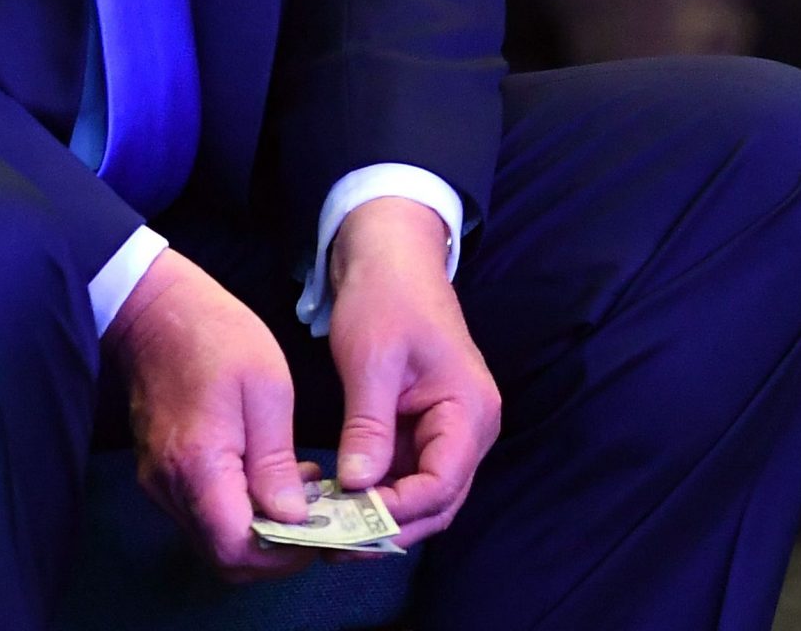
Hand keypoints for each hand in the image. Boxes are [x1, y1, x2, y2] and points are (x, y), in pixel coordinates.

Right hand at [110, 249, 314, 582]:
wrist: (155, 309)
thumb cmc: (215, 336)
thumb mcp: (266, 389)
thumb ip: (276, 461)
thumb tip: (294, 518)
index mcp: (198, 465)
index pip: (237, 548)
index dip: (282, 556)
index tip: (320, 534)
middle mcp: (171, 486)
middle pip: (224, 556)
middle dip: (275, 552)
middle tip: (317, 521)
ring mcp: (160, 482)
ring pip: (213, 539)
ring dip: (259, 532)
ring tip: (300, 495)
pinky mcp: (160, 472)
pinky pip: (202, 514)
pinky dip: (238, 512)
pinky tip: (267, 478)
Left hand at [326, 197, 500, 550]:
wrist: (389, 256)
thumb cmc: (386, 296)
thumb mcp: (372, 359)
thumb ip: (368, 425)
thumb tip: (357, 487)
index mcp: (470, 410)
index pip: (442, 484)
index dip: (398, 511)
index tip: (347, 524)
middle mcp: (470, 430)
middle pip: (438, 502)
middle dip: (388, 527)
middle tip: (332, 545)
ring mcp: (450, 432)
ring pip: (423, 496)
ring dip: (381, 517)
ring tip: (330, 533)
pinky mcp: (425, 429)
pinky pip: (407, 475)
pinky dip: (378, 494)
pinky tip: (339, 504)